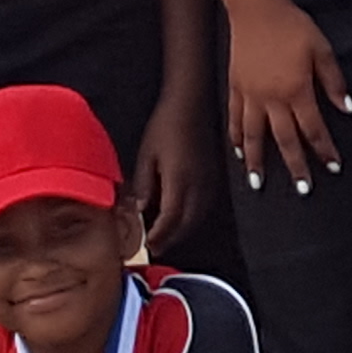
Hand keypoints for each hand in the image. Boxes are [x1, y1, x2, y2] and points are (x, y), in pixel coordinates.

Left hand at [134, 83, 218, 250]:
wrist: (190, 105)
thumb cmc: (165, 126)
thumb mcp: (146, 155)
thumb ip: (143, 185)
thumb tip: (139, 210)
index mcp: (179, 181)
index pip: (170, 219)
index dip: (159, 235)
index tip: (148, 245)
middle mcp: (198, 186)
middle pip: (187, 223)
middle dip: (171, 238)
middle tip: (155, 247)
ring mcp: (208, 182)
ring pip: (197, 217)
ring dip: (182, 230)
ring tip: (165, 236)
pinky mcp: (212, 177)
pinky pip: (203, 207)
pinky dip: (191, 218)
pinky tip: (180, 217)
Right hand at [220, 0, 351, 192]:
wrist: (257, 8)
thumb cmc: (293, 26)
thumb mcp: (322, 49)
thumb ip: (334, 82)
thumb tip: (348, 109)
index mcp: (297, 90)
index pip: (314, 129)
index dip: (325, 150)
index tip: (333, 168)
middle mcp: (272, 98)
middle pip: (284, 140)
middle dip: (295, 167)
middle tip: (302, 191)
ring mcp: (250, 94)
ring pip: (253, 135)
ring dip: (256, 162)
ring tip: (257, 183)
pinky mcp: (236, 86)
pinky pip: (234, 117)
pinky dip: (236, 137)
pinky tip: (238, 151)